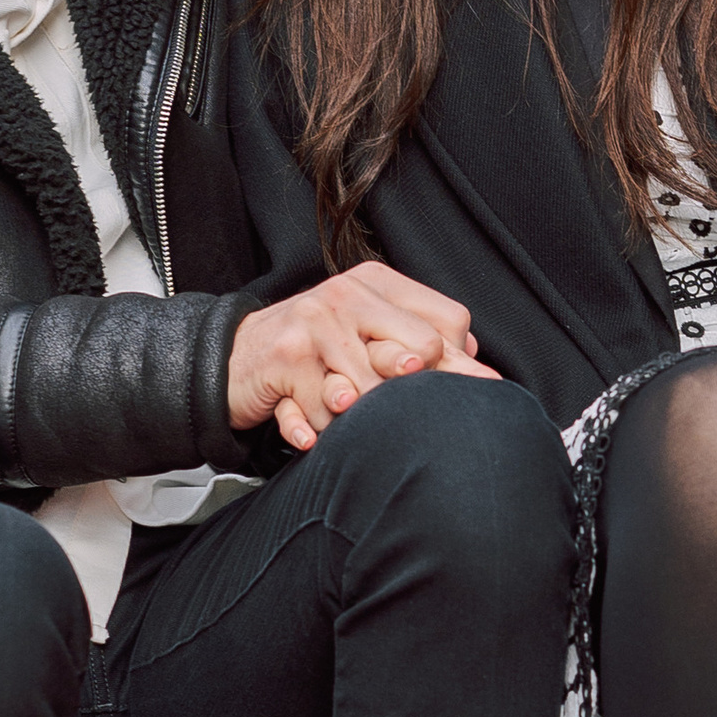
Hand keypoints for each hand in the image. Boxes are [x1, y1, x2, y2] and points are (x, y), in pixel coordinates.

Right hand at [227, 263, 495, 452]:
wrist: (230, 360)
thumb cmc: (312, 353)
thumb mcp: (367, 336)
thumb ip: (422, 346)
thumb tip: (486, 371)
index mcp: (378, 283)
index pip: (449, 323)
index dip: (454, 366)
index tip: (431, 390)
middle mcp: (349, 294)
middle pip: (420, 356)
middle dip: (405, 395)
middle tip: (374, 403)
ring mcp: (316, 322)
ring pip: (374, 393)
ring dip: (355, 419)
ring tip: (336, 414)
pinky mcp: (286, 357)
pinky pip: (326, 416)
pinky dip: (316, 434)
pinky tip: (309, 433)